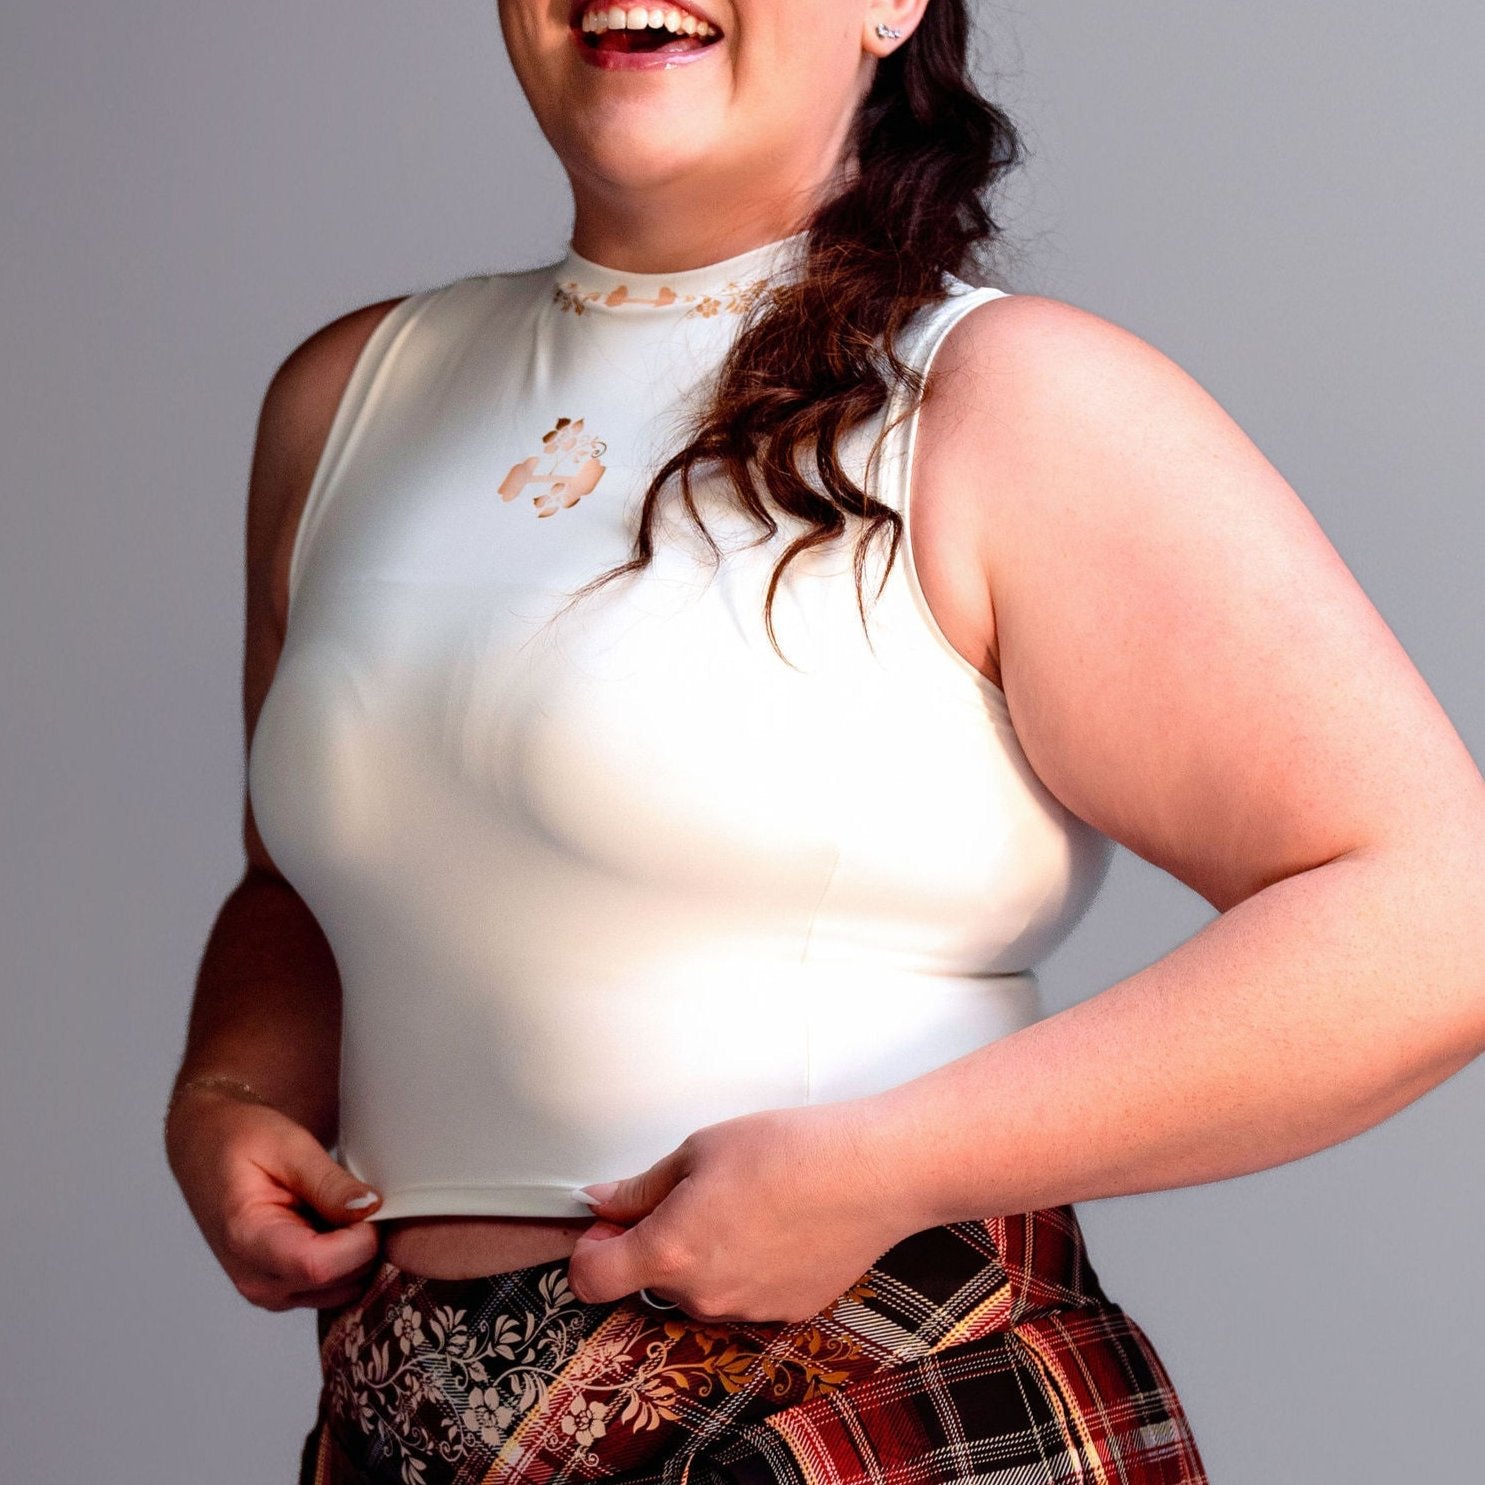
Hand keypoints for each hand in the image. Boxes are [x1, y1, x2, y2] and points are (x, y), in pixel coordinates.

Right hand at [165, 1087, 384, 1311]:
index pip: (319, 1265)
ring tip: (335, 1208)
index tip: (372, 1204)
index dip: (361, 1238)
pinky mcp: (282, 1292)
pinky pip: (335, 1287)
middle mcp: (255, 1280)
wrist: (209, 1150)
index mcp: (247, 1240)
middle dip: (365, 1240)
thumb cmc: (242, 1142)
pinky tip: (330, 1225)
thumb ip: (329, 1182)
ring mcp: (268, 1292)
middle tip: (354, 1197)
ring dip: (356, 1251)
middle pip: (339, 1280)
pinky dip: (346, 1259)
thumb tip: (370, 1208)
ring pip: (344, 1288)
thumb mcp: (288, 1145)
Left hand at [565, 1099, 914, 1323]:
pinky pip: (744, 1292)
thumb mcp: (700, 1149)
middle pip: (651, 1279)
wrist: (873, 1174)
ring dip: (703, 1255)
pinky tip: (777, 1225)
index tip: (610, 1222)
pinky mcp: (786, 1313)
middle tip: (694, 1190)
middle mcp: (702, 1295)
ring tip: (746, 1202)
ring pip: (700, 1287)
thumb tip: (602, 1202)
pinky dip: (747, 1265)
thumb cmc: (789, 1150)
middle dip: (657, 1241)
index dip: (591, 1248)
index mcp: (669, 1250)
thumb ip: (642, 1186)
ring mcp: (746, 1310)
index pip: (592, 1279)